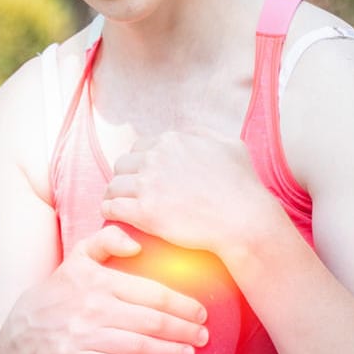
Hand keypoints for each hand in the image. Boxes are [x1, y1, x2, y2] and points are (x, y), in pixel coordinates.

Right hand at [7, 222, 209, 353]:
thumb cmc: (63, 288)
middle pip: (150, 321)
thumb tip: (136, 244)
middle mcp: (92, 306)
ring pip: (135, 345)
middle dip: (182, 331)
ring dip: (167, 352)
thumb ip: (107, 239)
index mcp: (99, 280)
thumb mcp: (80, 255)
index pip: (151, 293)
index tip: (202, 313)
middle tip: (204, 337)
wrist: (26, 325)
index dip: (182, 304)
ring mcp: (81, 334)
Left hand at [100, 129, 282, 255]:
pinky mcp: (143, 212)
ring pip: (113, 186)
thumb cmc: (243, 186)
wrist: (244, 220)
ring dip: (114, 195)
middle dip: (125, 177)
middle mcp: (156, 158)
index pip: (139, 147)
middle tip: (129, 192)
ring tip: (118, 204)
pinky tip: (114, 216)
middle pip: (122, 165)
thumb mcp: (230, 146)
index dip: (139, 163)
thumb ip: (204, 134)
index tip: (142, 176)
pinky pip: (111, 207)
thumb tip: (186, 133)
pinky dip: (109, 211)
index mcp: (173, 141)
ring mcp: (148, 185)